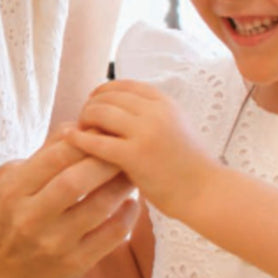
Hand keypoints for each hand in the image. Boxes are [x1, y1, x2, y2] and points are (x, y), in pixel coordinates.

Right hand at [0, 134, 139, 277]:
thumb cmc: (5, 218)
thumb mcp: (9, 181)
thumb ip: (42, 156)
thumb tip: (77, 128)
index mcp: (13, 192)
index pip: (53, 158)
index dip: (82, 141)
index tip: (100, 132)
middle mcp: (31, 218)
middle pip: (77, 181)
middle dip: (105, 161)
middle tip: (124, 150)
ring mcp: (54, 244)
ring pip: (99, 207)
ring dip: (121, 186)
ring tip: (131, 173)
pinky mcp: (74, 265)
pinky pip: (111, 236)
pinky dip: (127, 216)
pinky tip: (131, 204)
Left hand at [65, 79, 216, 214]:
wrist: (207, 192)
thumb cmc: (187, 164)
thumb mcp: (173, 126)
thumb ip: (149, 113)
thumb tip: (115, 105)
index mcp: (164, 102)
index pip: (122, 85)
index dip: (101, 92)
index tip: (91, 104)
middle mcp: (155, 111)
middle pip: (107, 97)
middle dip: (89, 107)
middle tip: (81, 122)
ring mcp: (146, 132)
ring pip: (99, 113)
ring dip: (83, 121)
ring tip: (78, 133)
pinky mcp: (135, 155)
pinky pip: (97, 142)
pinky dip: (79, 139)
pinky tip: (70, 140)